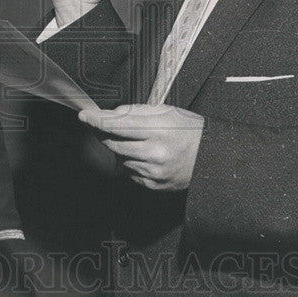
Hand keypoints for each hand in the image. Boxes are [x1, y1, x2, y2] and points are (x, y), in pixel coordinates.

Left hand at [79, 104, 204, 190]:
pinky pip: (130, 173)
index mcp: (158, 130)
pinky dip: (131, 163)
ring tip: (138, 141)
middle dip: (104, 134)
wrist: (212, 158)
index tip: (84, 116)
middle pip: (113, 144)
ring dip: (121, 149)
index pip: (117, 125)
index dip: (97, 120)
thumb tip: (112, 114)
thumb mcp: (167, 111)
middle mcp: (154, 152)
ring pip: (120, 159)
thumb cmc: (191, 131)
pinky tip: (145, 156)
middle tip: (103, 126)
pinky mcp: (153, 185)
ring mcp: (153, 171)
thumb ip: (137, 112)